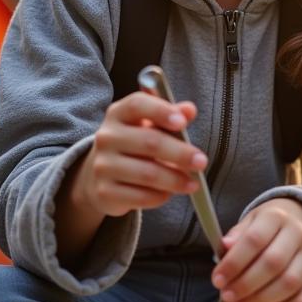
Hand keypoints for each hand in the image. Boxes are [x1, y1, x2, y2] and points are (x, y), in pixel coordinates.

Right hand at [75, 93, 207, 217]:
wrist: (100, 175)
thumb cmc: (134, 145)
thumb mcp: (150, 125)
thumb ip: (171, 115)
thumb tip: (189, 109)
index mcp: (118, 114)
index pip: (137, 104)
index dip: (161, 111)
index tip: (183, 123)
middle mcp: (106, 137)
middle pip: (149, 142)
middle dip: (180, 153)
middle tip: (201, 162)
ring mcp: (103, 166)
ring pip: (147, 173)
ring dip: (175, 180)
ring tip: (193, 183)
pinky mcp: (105, 192)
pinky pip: (140, 197)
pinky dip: (160, 196)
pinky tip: (169, 193)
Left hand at [212, 198, 301, 301]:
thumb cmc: (268, 227)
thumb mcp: (250, 223)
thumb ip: (236, 237)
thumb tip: (224, 247)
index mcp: (276, 216)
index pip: (255, 239)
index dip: (234, 263)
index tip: (217, 280)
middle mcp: (298, 234)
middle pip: (273, 264)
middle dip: (245, 285)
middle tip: (226, 297)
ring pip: (289, 285)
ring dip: (259, 301)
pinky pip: (301, 300)